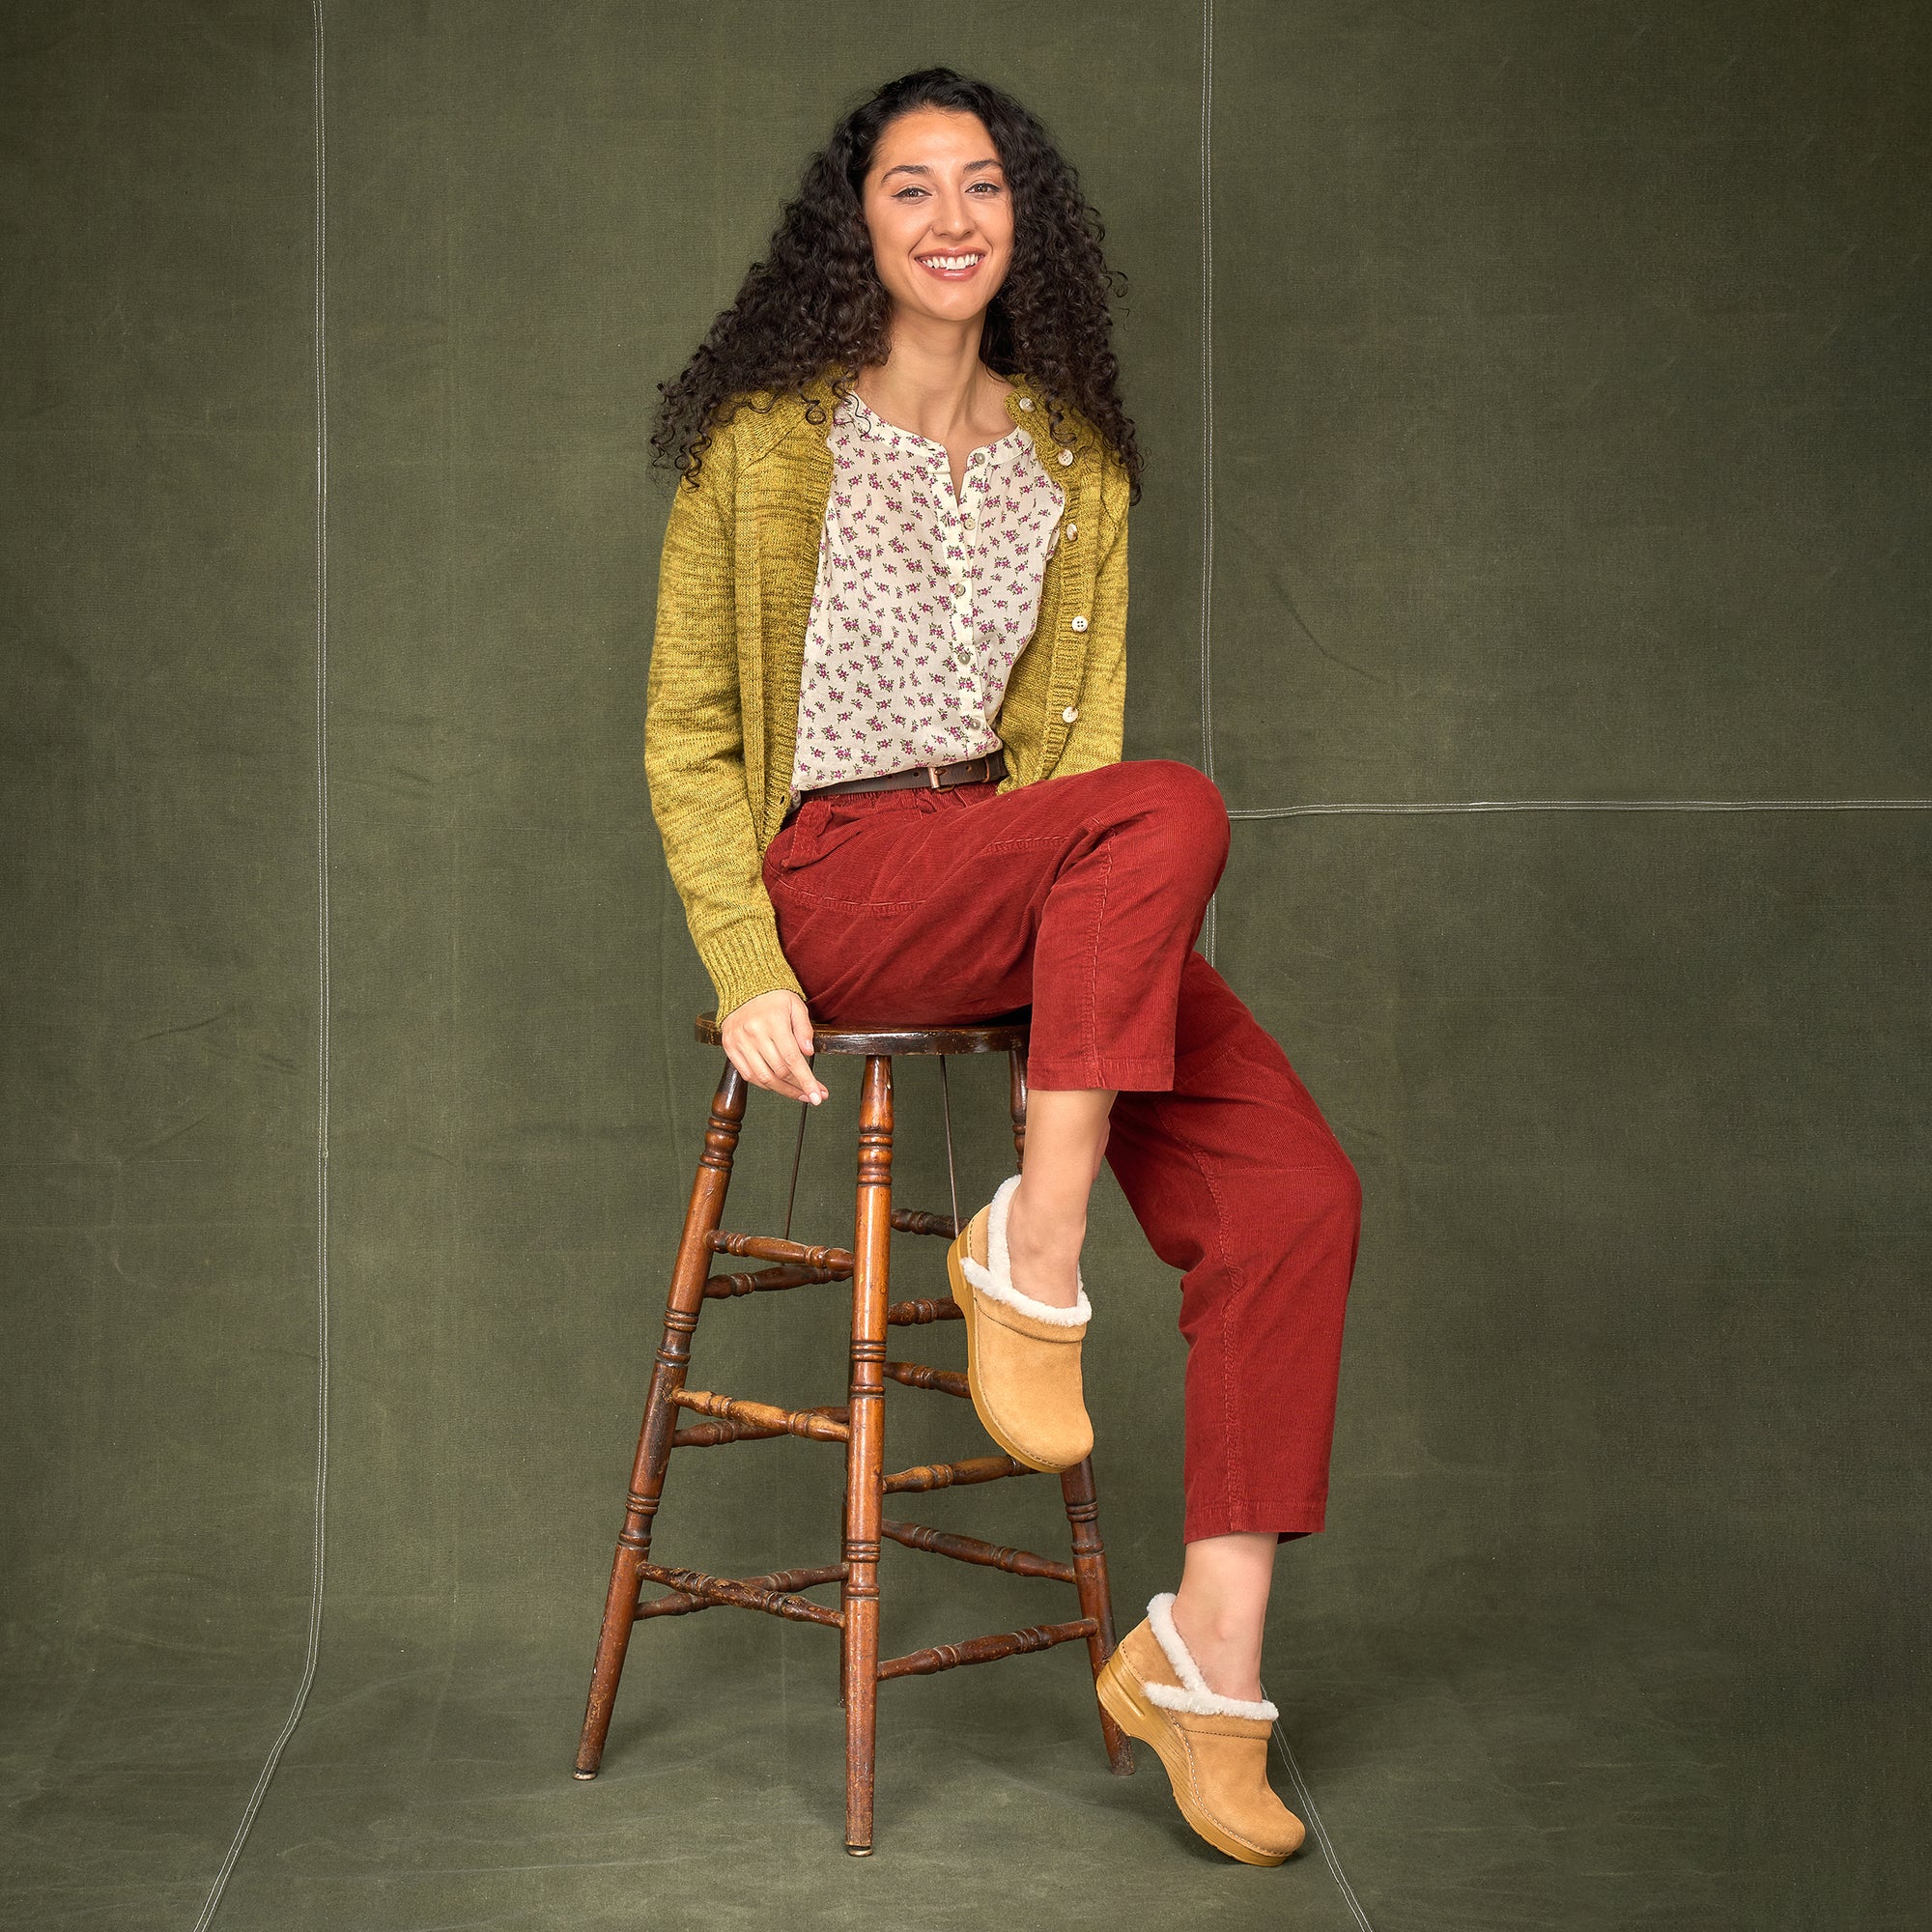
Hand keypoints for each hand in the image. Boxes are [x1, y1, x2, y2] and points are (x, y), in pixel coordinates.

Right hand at [720, 990, 827, 1104]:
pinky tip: (778, 1085)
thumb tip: (809, 1052)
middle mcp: (754, 1033)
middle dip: (799, 1087)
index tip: (818, 1096)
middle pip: (779, 1071)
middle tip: (814, 1095)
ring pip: (763, 1078)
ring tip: (799, 1094)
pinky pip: (748, 1075)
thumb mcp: (796, 1005)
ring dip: (783, 1090)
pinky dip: (764, 1084)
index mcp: (773, 1022)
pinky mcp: (730, 1047)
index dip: (806, 1080)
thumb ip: (804, 1028)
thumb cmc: (773, 998)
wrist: (743, 988)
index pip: (792, 1059)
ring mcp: (739, 1042)